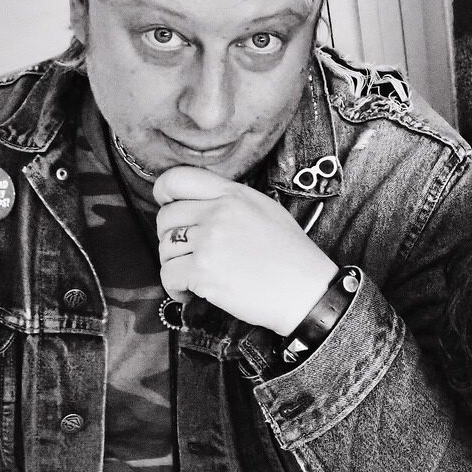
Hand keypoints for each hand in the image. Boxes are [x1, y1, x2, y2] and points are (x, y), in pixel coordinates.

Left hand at [153, 166, 338, 336]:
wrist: (307, 291)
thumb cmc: (291, 255)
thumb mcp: (266, 210)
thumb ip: (230, 200)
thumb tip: (194, 205)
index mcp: (234, 194)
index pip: (178, 179)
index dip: (164, 192)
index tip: (168, 206)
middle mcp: (218, 213)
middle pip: (166, 218)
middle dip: (171, 238)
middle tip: (190, 254)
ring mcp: (209, 242)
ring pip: (164, 249)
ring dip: (175, 265)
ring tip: (198, 275)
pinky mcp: (203, 272)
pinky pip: (168, 275)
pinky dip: (176, 288)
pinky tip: (193, 292)